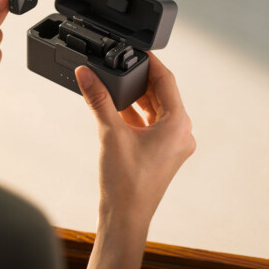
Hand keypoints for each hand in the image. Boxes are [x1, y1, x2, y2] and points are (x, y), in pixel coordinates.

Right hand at [74, 52, 194, 224]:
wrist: (125, 218)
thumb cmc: (127, 184)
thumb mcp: (110, 133)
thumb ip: (98, 99)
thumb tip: (87, 74)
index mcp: (179, 125)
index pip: (167, 80)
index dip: (151, 62)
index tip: (137, 50)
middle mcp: (181, 134)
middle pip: (162, 94)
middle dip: (140, 80)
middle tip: (121, 64)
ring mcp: (172, 145)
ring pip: (156, 110)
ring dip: (136, 98)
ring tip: (115, 85)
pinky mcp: (161, 154)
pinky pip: (150, 125)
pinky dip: (135, 115)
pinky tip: (116, 109)